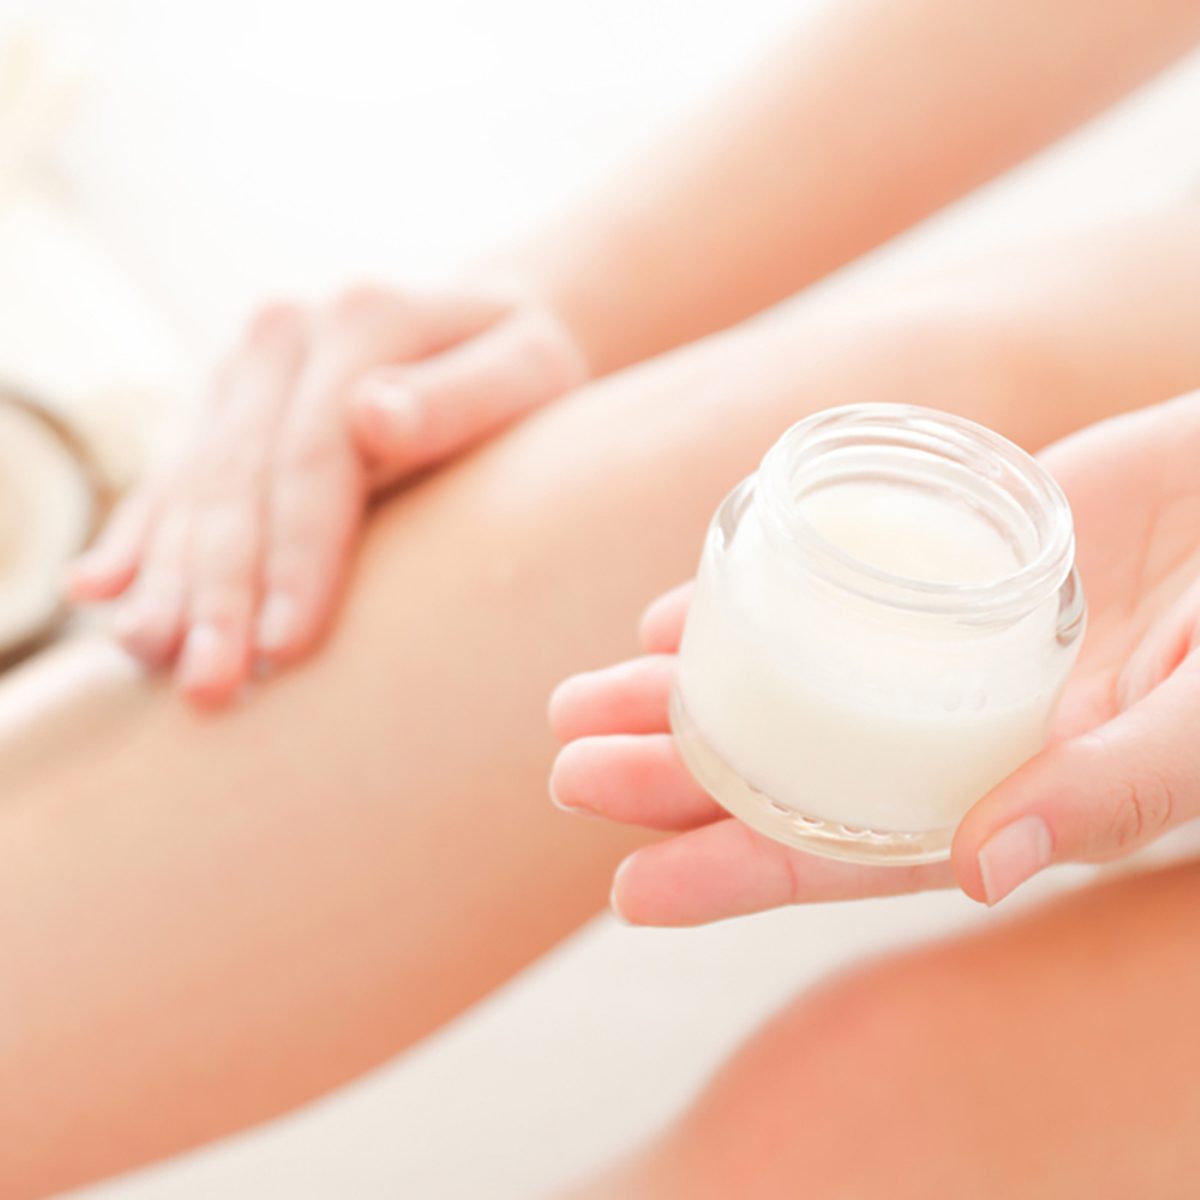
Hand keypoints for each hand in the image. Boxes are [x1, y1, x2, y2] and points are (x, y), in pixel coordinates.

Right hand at [69, 283, 585, 703]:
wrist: (479, 334)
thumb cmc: (524, 375)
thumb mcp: (529, 371)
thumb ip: (463, 396)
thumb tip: (373, 414)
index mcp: (363, 317)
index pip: (316, 451)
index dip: (299, 553)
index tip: (290, 644)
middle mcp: (286, 337)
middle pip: (240, 477)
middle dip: (222, 589)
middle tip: (211, 686)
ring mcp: (242, 373)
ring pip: (193, 485)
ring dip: (170, 578)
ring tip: (155, 658)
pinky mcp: (219, 409)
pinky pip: (169, 478)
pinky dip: (139, 539)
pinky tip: (101, 591)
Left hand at [549, 392, 1199, 923]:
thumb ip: (1110, 792)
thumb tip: (976, 868)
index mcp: (1006, 792)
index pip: (849, 849)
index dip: (740, 875)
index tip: (626, 895)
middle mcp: (949, 728)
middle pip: (789, 766)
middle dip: (674, 780)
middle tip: (567, 776)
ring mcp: (932, 641)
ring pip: (781, 678)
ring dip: (681, 695)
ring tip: (576, 703)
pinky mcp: (932, 556)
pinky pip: (816, 582)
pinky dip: (741, 600)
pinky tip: (664, 620)